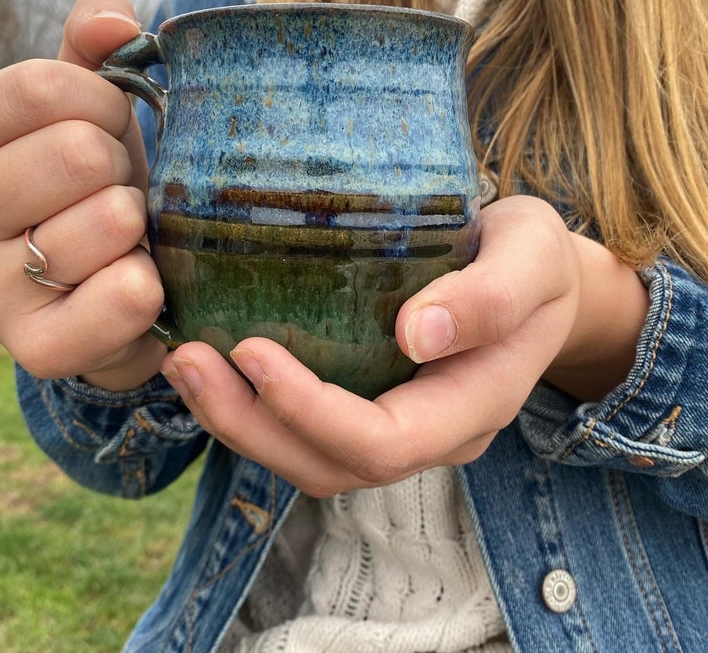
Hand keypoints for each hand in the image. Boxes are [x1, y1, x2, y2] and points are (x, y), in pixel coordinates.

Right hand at [0, 0, 166, 388]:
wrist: (102, 297)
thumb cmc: (92, 195)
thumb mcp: (83, 116)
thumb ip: (89, 55)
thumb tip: (113, 17)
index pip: (39, 88)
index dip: (102, 103)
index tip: (111, 130)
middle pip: (75, 152)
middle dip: (123, 168)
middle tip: (119, 194)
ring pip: (109, 221)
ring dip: (139, 227)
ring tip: (123, 243)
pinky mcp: (35, 350)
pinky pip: (126, 297)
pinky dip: (152, 285)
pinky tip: (137, 286)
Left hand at [160, 196, 588, 495]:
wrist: (537, 279)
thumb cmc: (535, 260)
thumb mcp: (531, 256)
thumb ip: (490, 297)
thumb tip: (419, 333)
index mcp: (472, 406)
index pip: (382, 442)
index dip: (310, 411)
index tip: (252, 350)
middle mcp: (430, 433)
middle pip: (329, 466)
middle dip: (250, 424)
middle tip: (188, 360)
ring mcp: (399, 424)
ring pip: (308, 459)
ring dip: (238, 422)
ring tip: (184, 364)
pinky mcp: (372, 402)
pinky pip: (306, 429)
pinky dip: (253, 406)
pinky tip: (217, 364)